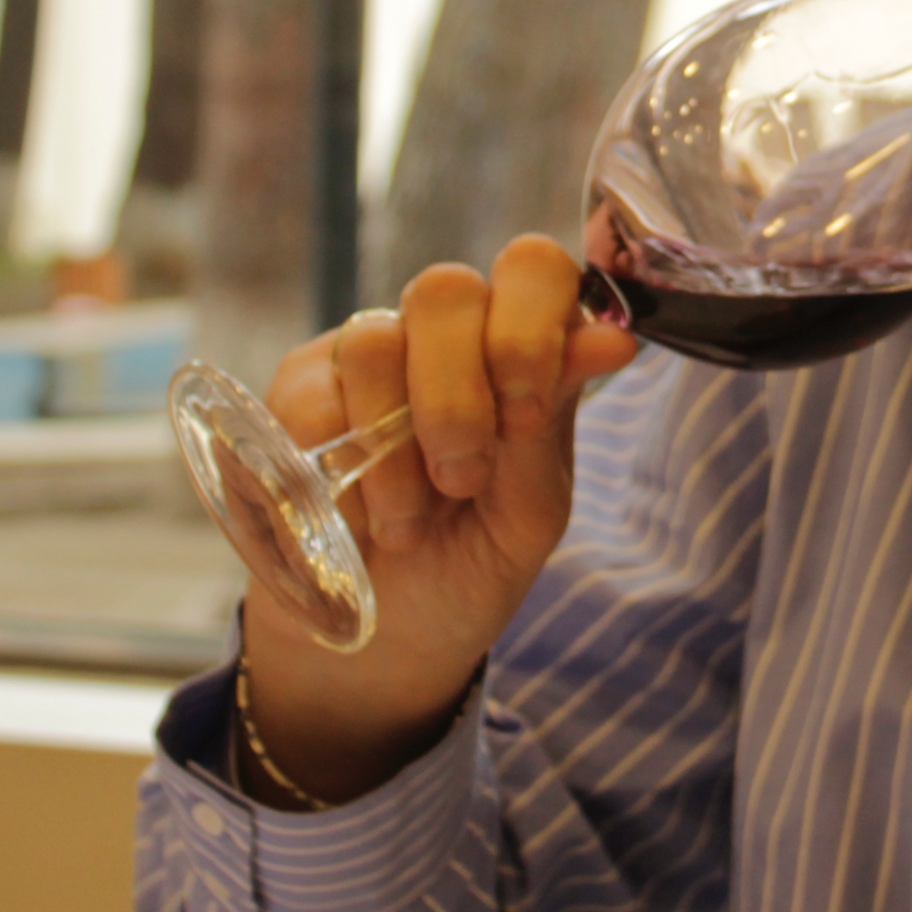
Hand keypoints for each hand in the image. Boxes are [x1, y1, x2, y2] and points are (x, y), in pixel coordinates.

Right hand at [237, 235, 638, 804]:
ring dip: (393, 451)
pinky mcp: (298, 390)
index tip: (526, 412)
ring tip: (406, 523)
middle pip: (444, 291)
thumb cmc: (470, 569)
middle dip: (456, 396)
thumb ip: (552, 423)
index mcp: (518, 351)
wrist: (380, 643)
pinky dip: (333, 469)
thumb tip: (614, 339)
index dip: (529, 324)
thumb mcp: (526, 515)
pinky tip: (355, 518)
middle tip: (461, 480)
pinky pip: (309, 394)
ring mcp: (366, 354)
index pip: (531, 268)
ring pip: (373, 341)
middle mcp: (444, 337)